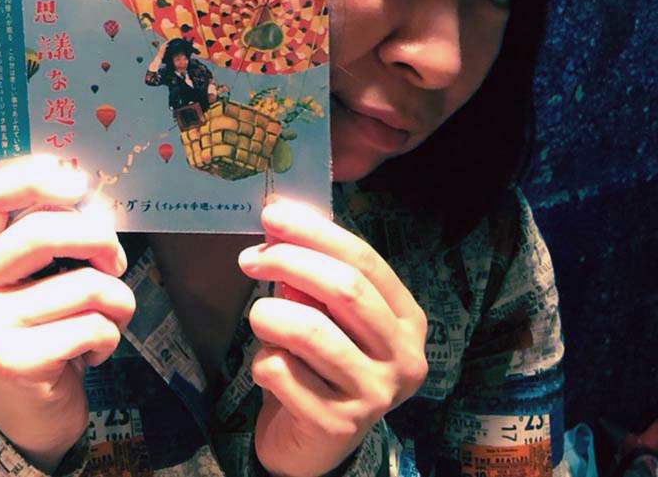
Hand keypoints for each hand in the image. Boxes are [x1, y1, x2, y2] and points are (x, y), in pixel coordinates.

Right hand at [0, 155, 134, 470]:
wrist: (23, 417)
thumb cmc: (36, 331)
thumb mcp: (26, 280)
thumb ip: (44, 239)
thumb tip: (90, 196)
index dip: (32, 177)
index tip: (78, 182)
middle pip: (42, 232)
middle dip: (98, 238)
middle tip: (115, 258)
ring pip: (82, 284)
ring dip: (117, 298)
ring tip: (110, 315)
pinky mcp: (14, 361)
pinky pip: (91, 326)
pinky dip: (111, 335)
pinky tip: (94, 351)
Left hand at [238, 200, 427, 476]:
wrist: (313, 442)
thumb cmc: (320, 364)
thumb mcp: (328, 314)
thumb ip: (315, 274)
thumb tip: (279, 222)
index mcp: (407, 319)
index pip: (365, 260)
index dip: (316, 233)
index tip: (273, 215)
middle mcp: (403, 357)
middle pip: (345, 289)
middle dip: (289, 262)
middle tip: (250, 258)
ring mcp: (374, 394)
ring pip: (310, 331)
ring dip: (269, 314)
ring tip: (258, 317)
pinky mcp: (338, 424)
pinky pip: (283, 372)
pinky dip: (262, 360)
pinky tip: (268, 367)